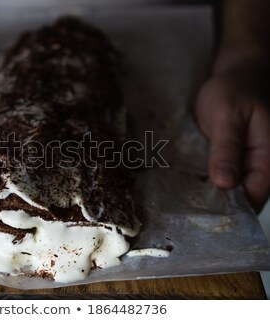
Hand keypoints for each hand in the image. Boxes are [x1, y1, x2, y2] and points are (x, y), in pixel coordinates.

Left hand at [196, 52, 269, 210]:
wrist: (236, 72)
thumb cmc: (234, 89)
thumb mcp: (227, 115)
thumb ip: (226, 149)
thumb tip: (225, 183)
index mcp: (269, 158)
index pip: (253, 196)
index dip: (229, 210)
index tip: (200, 217)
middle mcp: (262, 166)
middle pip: (243, 198)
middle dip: (216, 206)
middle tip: (183, 212)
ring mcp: (249, 165)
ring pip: (232, 191)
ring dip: (210, 196)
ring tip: (182, 203)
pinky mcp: (235, 161)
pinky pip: (223, 180)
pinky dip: (207, 184)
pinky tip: (188, 187)